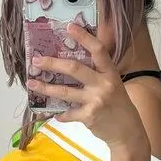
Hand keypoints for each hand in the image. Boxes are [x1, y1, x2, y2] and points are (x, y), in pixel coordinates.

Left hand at [29, 24, 148, 151]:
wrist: (128, 132)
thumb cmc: (119, 106)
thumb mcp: (114, 85)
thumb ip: (98, 75)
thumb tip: (72, 66)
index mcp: (110, 73)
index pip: (98, 51)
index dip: (84, 37)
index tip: (69, 27)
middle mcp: (104, 85)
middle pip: (75, 68)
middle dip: (53, 63)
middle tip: (36, 61)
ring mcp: (95, 101)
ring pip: (65, 92)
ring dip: (46, 88)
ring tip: (32, 83)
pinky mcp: (89, 117)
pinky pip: (68, 112)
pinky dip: (60, 114)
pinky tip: (55, 114)